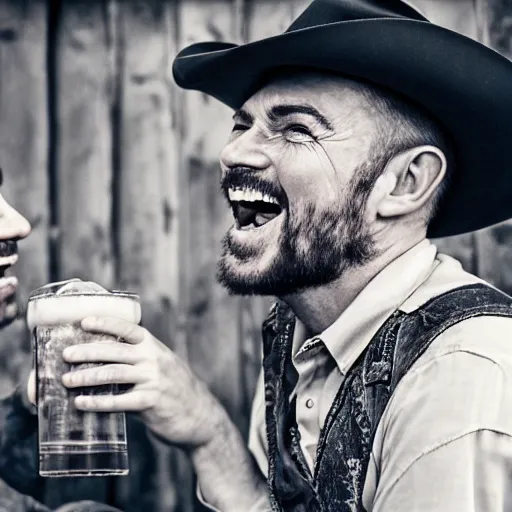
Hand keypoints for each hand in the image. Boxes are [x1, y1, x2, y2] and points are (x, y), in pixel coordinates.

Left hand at [60, 316, 226, 448]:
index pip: (128, 328)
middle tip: (66, 354)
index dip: (106, 323)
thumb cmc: (175, 388)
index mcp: (154, 346)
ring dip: (86, 377)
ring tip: (67, 380)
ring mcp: (153, 379)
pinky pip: (119, 401)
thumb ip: (138, 360)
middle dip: (87, 351)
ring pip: (113, 374)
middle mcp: (154, 359)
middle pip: (115, 351)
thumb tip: (103, 360)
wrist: (200, 414)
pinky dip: (97, 402)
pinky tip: (82, 403)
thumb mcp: (162, 365)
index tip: (84, 321)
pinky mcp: (151, 401)